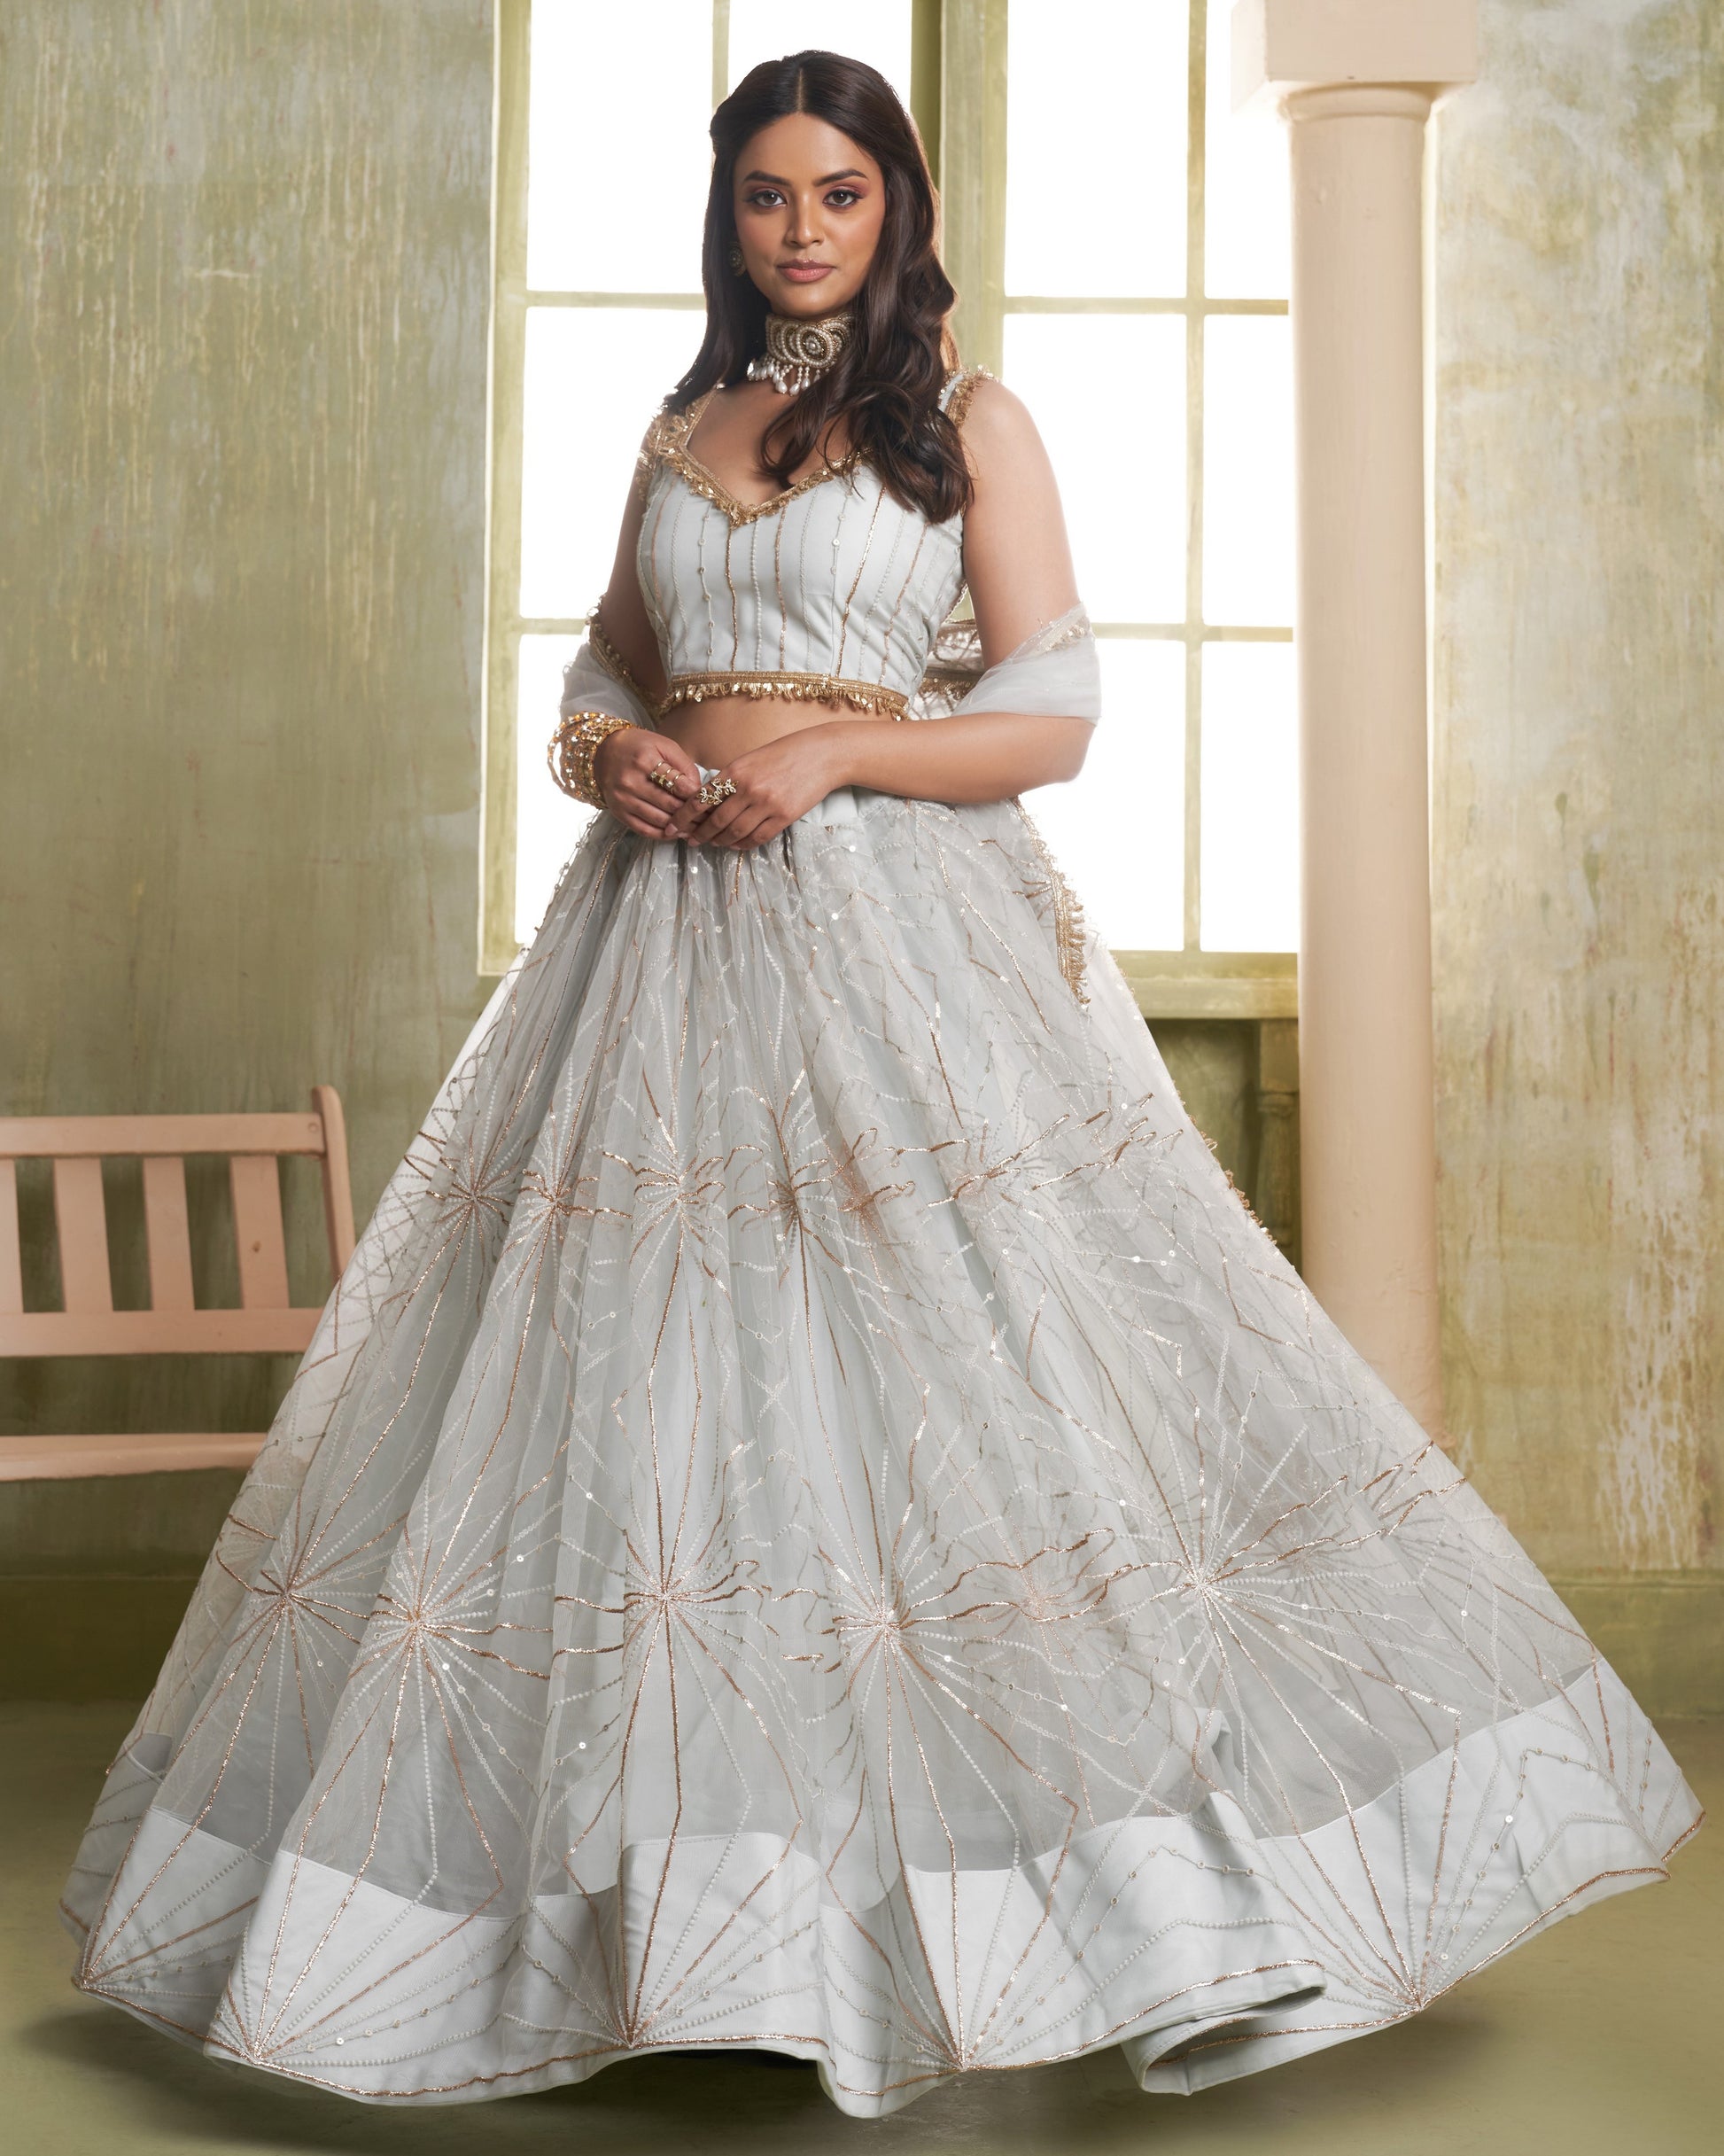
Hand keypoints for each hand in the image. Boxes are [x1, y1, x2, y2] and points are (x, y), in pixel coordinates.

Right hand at [593, 728, 702, 838]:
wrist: (604, 753)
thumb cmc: (639, 748)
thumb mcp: (664, 745)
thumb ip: (684, 765)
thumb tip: (699, 790)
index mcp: (645, 760)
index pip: (679, 785)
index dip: (699, 796)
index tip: (712, 802)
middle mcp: (631, 781)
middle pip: (671, 805)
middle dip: (694, 815)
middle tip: (710, 820)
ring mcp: (623, 799)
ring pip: (659, 821)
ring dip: (681, 828)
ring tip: (697, 829)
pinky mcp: (619, 813)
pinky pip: (645, 830)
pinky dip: (663, 835)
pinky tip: (676, 833)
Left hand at [668, 728, 844, 850]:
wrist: (822, 755)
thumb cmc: (785, 753)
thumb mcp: (751, 758)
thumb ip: (730, 778)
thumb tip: (708, 799)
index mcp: (736, 770)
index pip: (701, 798)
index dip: (683, 817)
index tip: (673, 827)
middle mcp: (748, 788)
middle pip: (715, 820)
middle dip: (700, 834)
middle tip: (691, 841)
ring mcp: (766, 804)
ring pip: (734, 832)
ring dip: (720, 841)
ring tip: (713, 843)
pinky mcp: (783, 817)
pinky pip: (757, 838)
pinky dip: (742, 844)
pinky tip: (736, 844)